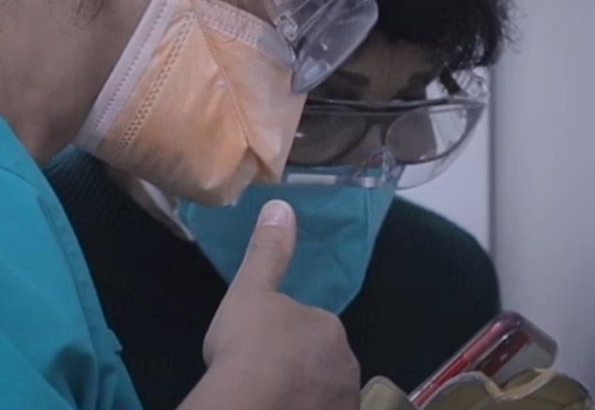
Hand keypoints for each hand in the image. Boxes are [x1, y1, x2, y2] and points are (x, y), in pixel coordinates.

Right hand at [181, 200, 359, 409]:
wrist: (246, 407)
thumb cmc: (247, 347)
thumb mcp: (249, 292)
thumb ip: (267, 251)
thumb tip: (281, 204)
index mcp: (329, 327)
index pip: (310, 327)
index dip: (283, 336)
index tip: (258, 347)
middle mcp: (347, 365)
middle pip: (320, 362)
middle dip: (298, 366)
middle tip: (262, 375)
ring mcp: (344, 402)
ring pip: (323, 393)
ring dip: (304, 394)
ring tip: (269, 396)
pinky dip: (305, 409)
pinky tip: (279, 409)